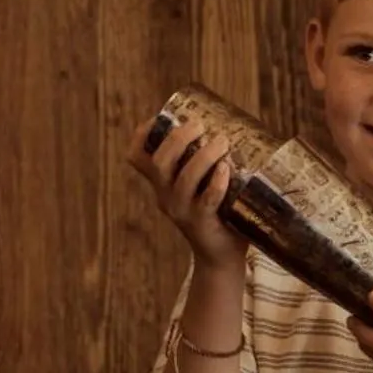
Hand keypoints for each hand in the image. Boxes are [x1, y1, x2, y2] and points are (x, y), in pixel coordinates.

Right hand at [128, 117, 246, 269]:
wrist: (222, 255)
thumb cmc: (217, 210)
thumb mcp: (201, 184)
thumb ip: (207, 160)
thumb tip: (235, 121)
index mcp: (161, 183)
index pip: (137, 157)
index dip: (142, 135)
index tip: (160, 117)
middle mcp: (165, 196)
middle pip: (160, 163)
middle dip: (178, 139)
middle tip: (200, 124)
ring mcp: (182, 211)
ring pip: (183, 180)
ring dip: (202, 157)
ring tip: (221, 142)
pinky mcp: (201, 224)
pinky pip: (205, 201)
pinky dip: (215, 184)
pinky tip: (224, 169)